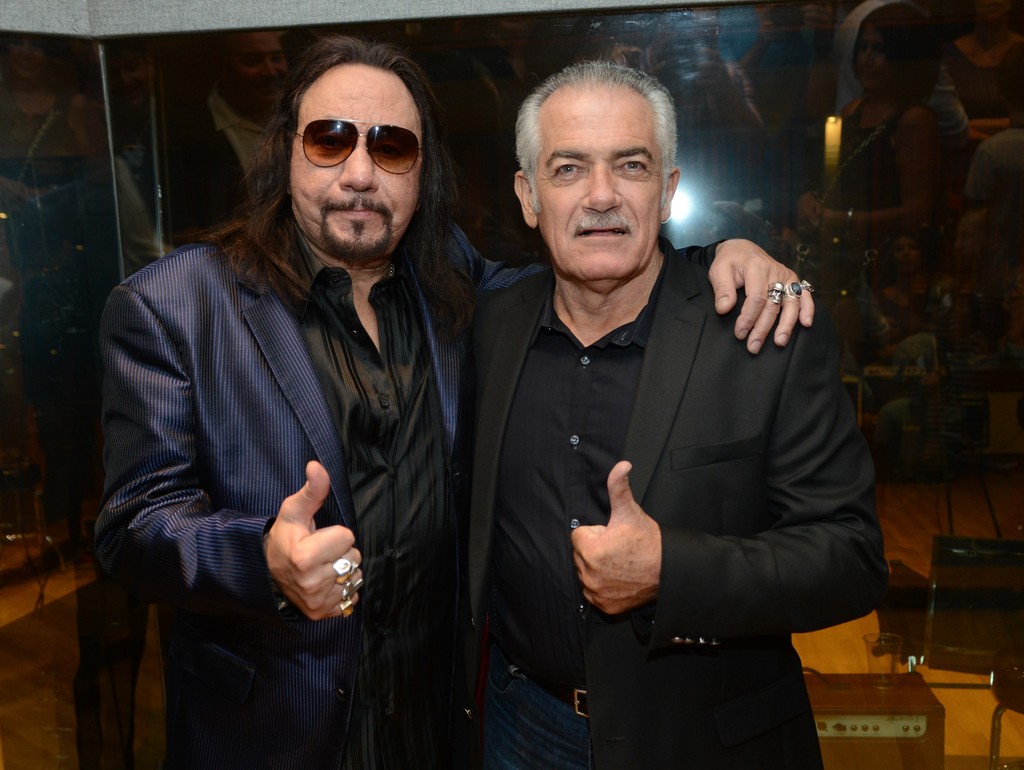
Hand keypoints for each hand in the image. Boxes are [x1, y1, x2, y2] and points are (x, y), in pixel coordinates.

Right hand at [265, 461, 361, 619]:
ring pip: (355, 577)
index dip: (335, 533)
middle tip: (320, 551)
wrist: (269, 571)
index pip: (348, 537)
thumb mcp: (295, 510)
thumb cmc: (285, 537)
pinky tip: (326, 582)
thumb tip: (317, 465)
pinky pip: (352, 597)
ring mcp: (317, 601)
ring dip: (344, 570)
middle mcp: (311, 582)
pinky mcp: (323, 614)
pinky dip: (343, 589)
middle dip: (341, 551)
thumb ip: (312, 490)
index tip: (318, 537)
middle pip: (355, 558)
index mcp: (304, 557)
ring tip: (323, 566)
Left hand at [571, 461, 660, 614]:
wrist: (668, 571)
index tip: (613, 536)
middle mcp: (589, 574)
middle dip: (596, 550)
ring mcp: (596, 593)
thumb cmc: (648, 541)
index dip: (597, 533)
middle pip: (581, 555)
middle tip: (618, 549)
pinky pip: (593, 592)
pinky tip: (619, 578)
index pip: (579, 536)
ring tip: (620, 563)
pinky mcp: (604, 606)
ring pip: (586, 572)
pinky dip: (603, 586)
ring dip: (597, 567)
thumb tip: (621, 465)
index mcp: (590, 550)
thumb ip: (618, 487)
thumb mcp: (630, 512)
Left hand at [708, 239, 815, 352]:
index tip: (740, 333)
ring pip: (791, 303)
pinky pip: (804, 295)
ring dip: (786, 324)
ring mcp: (786, 276)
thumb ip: (722, 289)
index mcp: (756, 267)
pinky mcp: (792, 280)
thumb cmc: (730, 261)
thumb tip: (724, 309)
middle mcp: (775, 271)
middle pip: (773, 304)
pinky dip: (807, 309)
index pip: (756, 298)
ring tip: (779, 342)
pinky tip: (806, 323)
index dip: (748, 318)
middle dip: (763, 328)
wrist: (743, 249)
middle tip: (753, 346)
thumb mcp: (718, 270)